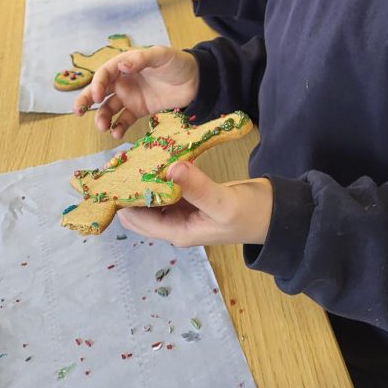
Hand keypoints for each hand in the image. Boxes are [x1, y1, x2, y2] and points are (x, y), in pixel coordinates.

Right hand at [74, 45, 199, 138]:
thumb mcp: (161, 56)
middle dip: (86, 100)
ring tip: (104, 128)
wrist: (196, 80)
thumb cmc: (177, 63)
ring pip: (109, 108)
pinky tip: (118, 133)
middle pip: (99, 91)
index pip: (105, 73)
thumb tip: (122, 65)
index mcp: (126, 64)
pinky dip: (118, 127)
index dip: (97, 84)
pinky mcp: (139, 110)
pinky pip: (124, 120)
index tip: (97, 96)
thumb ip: (141, 59)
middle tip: (78, 112)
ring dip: (102, 118)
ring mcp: (130, 96)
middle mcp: (124, 81)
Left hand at [118, 160, 272, 246]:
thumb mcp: (223, 203)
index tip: (111, 176)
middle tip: (118, 161)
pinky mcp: (192, 196)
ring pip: (154, 195)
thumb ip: (198, 187)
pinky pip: (169, 185)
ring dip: (144, 180)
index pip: (139, 218)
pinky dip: (162, 174)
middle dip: (129, 189)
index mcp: (178, 232)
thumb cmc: (250, 214)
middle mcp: (176, 223)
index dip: (123, 200)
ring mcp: (184, 209)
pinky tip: (156, 157)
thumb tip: (170, 169)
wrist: (275, 213)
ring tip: (132, 155)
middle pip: (141, 209)